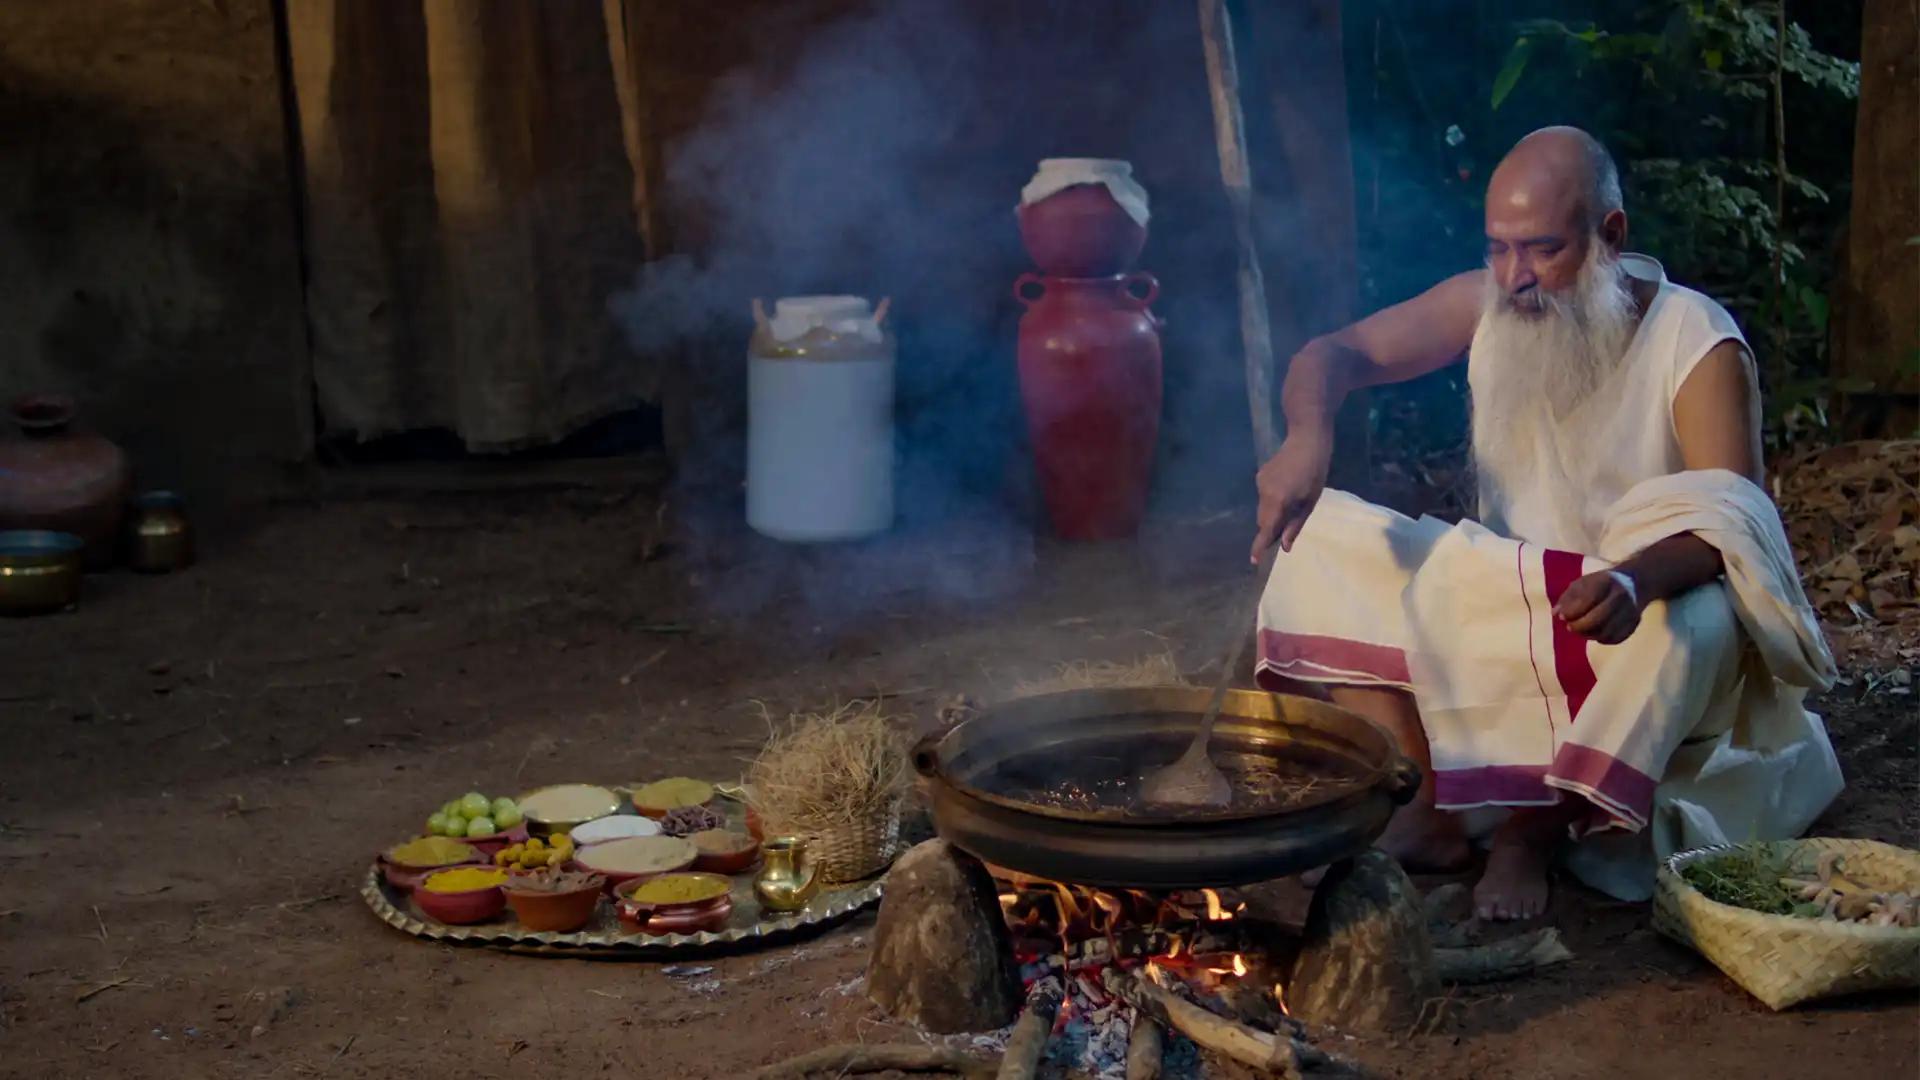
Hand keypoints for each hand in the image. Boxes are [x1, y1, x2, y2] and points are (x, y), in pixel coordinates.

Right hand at [1250, 430, 1332, 561]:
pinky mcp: (1261, 475)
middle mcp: (1264, 494)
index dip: (1259, 546)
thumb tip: (1285, 546)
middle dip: (1270, 529)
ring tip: (1292, 504)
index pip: (1265, 529)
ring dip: (1273, 513)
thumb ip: (1295, 525)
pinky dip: (1272, 500)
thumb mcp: (1310, 501)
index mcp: (1278, 502)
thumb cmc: (1315, 471)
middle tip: (1285, 532)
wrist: (1306, 439)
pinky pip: (1264, 495)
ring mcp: (1260, 483)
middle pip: (1263, 520)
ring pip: (1263, 508)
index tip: (1254, 561)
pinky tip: (1288, 489)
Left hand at [1553, 569, 1641, 643]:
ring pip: (1607, 632)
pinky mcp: (1635, 623)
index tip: (1562, 616)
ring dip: (1590, 635)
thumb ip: (1567, 597)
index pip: (1588, 600)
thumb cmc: (1600, 583)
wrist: (1634, 582)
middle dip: (1580, 626)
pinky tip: (1595, 634)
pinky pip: (1616, 638)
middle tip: (1570, 627)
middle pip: (1598, 618)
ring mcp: (1630, 610)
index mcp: (1606, 581)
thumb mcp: (1582, 583)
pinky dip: (1603, 639)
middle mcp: (1620, 596)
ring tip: (1581, 631)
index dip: (1572, 611)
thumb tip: (1555, 613)